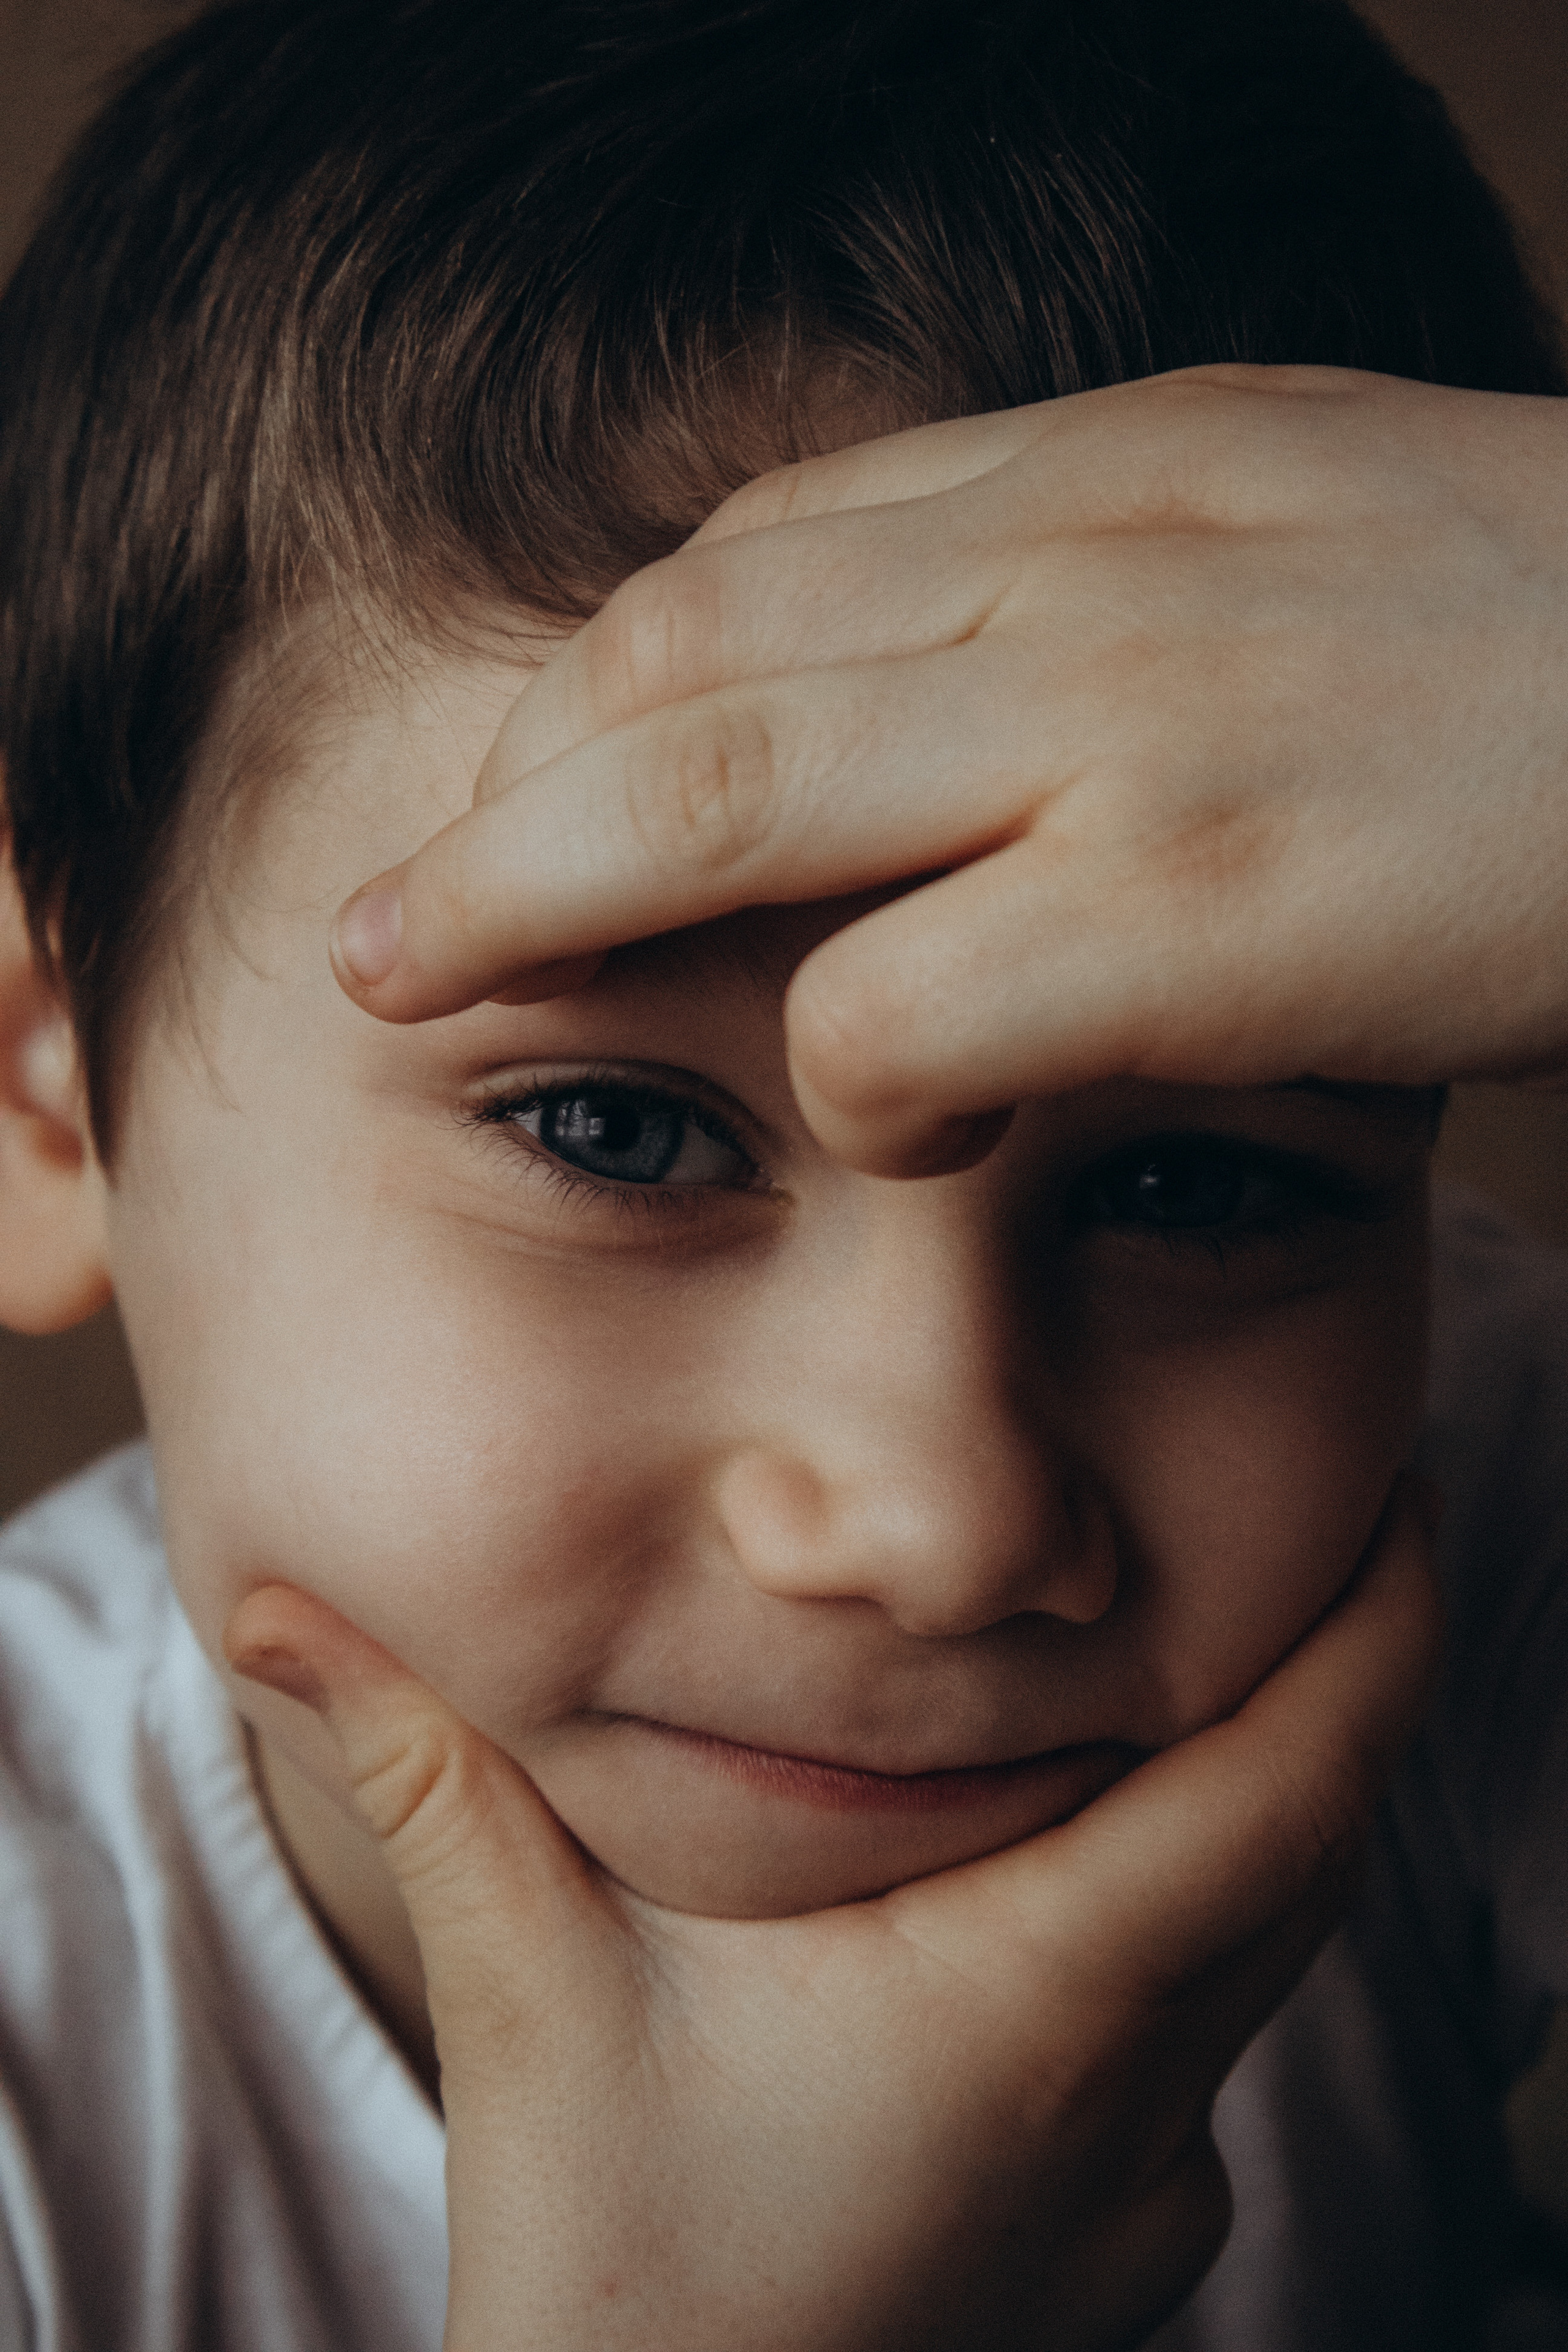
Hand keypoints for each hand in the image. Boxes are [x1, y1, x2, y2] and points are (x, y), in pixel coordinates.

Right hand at [225, 1483, 1440, 2351]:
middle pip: (1314, 1850)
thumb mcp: (531, 1996)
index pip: (1294, 1785)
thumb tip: (286, 1612)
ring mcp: (1146, 2188)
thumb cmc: (616, 2276)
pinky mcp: (1123, 2250)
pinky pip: (1212, 2055)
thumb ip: (433, 1779)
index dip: (1377, 1627)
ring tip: (1213, 1682)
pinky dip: (1201, 1940)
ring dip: (1269, 1815)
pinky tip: (1093, 1894)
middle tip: (1318, 1540)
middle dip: (1339, 1685)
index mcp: (1041, 1995)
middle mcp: (1135, 2090)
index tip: (1395, 1497)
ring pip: (1274, 1956)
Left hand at [329, 364, 1567, 1174]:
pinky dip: (845, 1075)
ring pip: (720, 794)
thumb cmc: (1534, 655)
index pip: (751, 561)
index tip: (511, 794)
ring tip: (435, 998)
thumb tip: (925, 669)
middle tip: (370, 925)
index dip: (590, 692)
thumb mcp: (1289, 542)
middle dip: (489, 801)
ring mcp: (1127, 728)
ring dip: (545, 906)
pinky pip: (906, 1005)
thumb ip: (1094, 588)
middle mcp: (1078, 570)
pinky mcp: (1198, 906)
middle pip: (675, 664)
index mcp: (1101, 477)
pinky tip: (871, 1122)